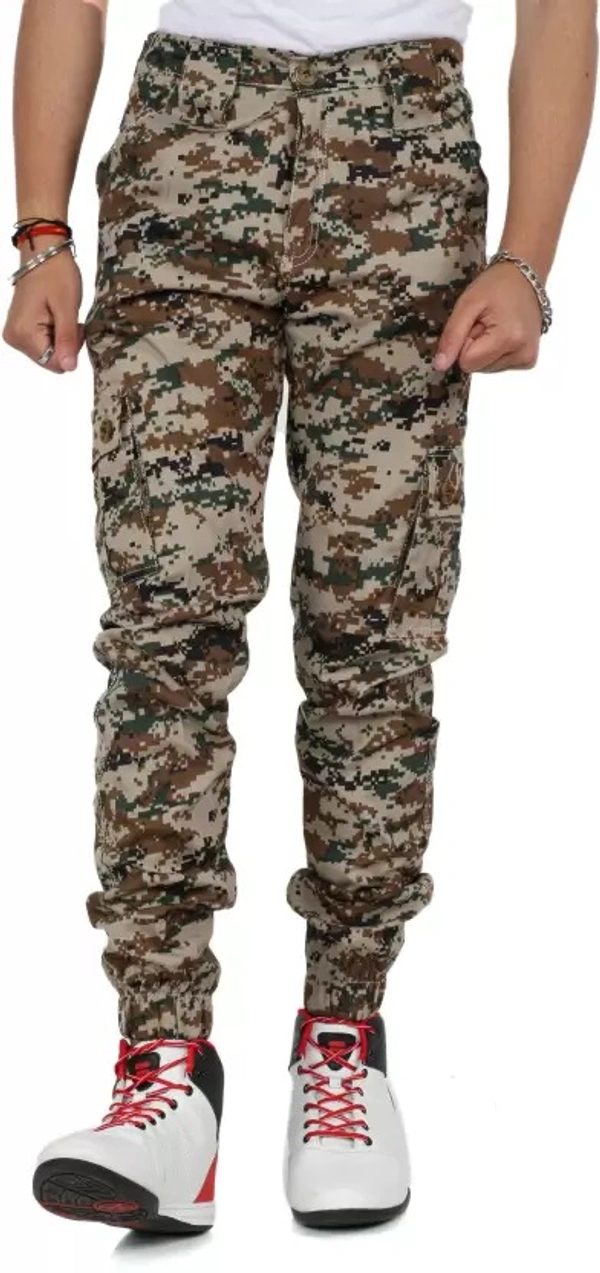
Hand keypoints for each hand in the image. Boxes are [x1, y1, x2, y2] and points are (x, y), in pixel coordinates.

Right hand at [3, 235, 85, 372]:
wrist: (43, 251)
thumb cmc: (55, 273)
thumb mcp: (67, 308)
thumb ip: (67, 340)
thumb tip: (68, 368)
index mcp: (23, 334)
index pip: (53, 363)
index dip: (70, 349)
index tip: (73, 326)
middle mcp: (14, 338)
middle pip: (49, 359)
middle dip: (65, 344)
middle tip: (68, 318)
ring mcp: (15, 333)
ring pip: (47, 352)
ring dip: (60, 338)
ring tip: (60, 314)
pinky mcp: (20, 328)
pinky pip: (42, 342)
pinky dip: (54, 333)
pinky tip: (54, 315)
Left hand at [434, 261, 542, 374]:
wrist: (524, 275)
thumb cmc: (497, 284)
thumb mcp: (467, 304)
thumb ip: (452, 336)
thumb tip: (440, 365)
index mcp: (508, 339)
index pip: (467, 363)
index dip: (465, 343)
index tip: (475, 323)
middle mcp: (523, 354)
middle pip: (477, 367)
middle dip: (475, 345)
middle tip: (486, 322)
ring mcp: (528, 358)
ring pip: (486, 368)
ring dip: (485, 347)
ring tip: (495, 324)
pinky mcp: (528, 359)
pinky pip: (498, 365)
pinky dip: (495, 350)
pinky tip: (503, 331)